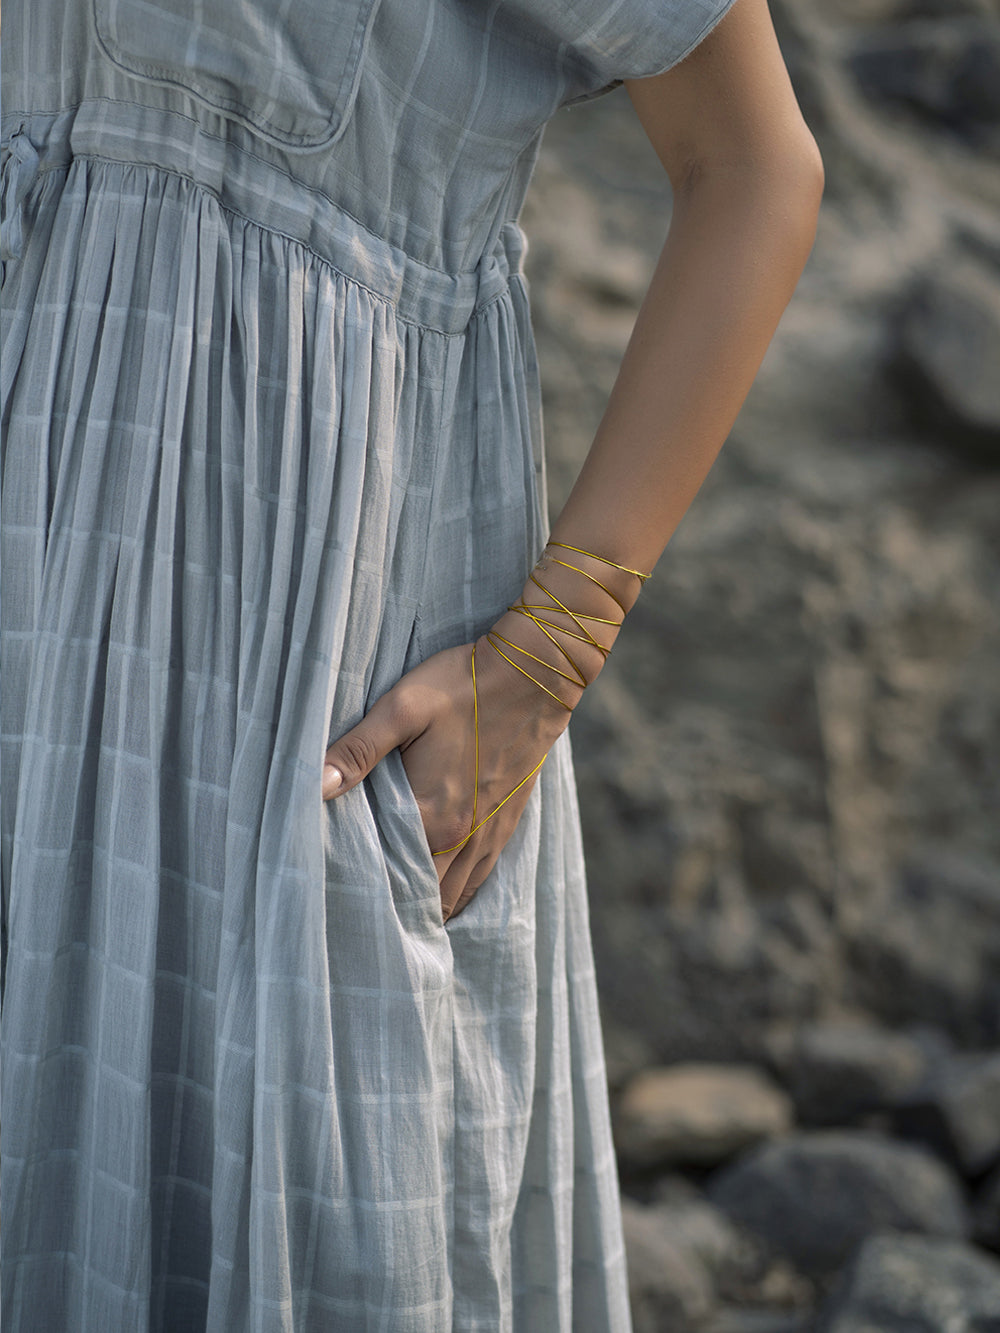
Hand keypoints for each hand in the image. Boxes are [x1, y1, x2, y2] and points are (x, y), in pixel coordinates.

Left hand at [322, 636, 571, 920]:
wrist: (534, 676)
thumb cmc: (463, 686)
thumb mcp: (402, 707)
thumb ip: (358, 750)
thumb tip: (317, 785)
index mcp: (431, 813)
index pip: (392, 875)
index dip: (367, 892)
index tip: (342, 899)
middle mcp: (462, 835)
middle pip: (425, 896)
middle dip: (396, 909)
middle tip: (363, 915)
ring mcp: (489, 832)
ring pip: (455, 895)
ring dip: (429, 908)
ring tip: (399, 917)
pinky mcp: (507, 821)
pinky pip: (481, 878)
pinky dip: (460, 895)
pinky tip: (444, 896)